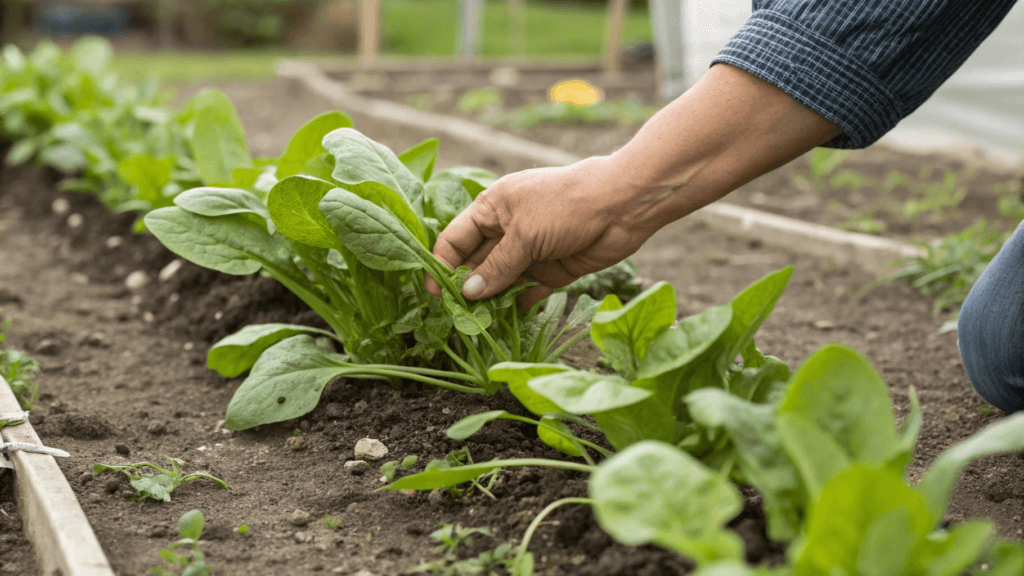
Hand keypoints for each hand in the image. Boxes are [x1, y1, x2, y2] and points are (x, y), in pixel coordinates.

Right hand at [425, 156, 655, 308]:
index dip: (442, 264)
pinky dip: (517, 304)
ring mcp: (530, 250)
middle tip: (455, 316)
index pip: (456, 238)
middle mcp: (508, 229)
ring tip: (477, 325)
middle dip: (466, 287)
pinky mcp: (552, 269)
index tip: (434, 293)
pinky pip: (527, 290)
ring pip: (501, 280)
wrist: (622, 206)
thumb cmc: (566, 206)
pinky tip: (507, 321)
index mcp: (493, 208)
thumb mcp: (524, 235)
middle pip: (476, 262)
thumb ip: (496, 267)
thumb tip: (468, 293)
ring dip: (491, 300)